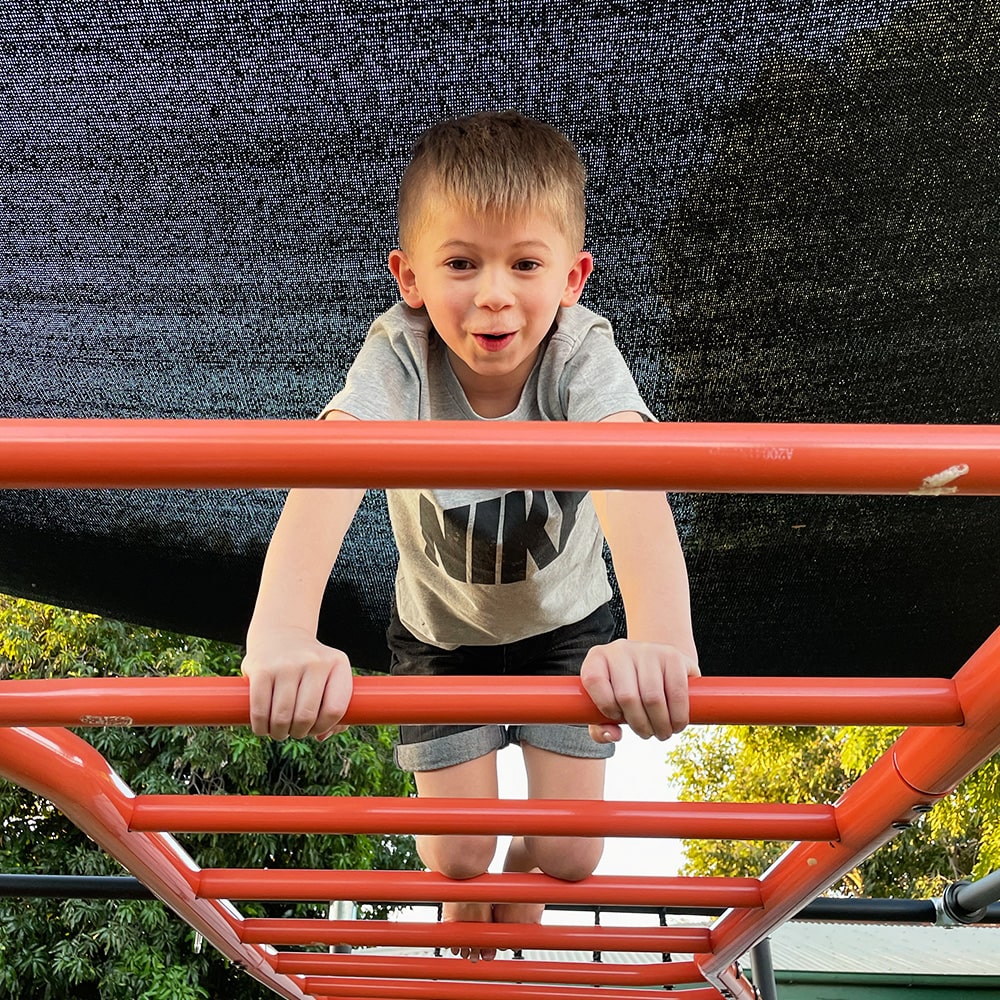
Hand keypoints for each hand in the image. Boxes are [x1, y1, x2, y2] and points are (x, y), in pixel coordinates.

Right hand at [241, 627, 352, 740]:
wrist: (281, 635)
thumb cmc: (310, 668)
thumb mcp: (330, 679)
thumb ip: (336, 710)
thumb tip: (322, 737)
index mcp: (337, 664)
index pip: (335, 709)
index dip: (323, 727)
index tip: (315, 729)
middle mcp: (314, 661)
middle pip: (306, 716)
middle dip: (299, 733)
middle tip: (294, 731)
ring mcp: (287, 664)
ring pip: (282, 717)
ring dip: (279, 733)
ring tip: (279, 730)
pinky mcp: (261, 669)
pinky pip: (260, 710)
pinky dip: (260, 727)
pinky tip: (262, 727)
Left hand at [580, 639, 699, 742]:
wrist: (658, 666)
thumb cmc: (627, 690)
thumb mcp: (607, 706)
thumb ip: (601, 727)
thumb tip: (614, 735)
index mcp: (598, 658)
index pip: (593, 680)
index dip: (605, 706)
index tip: (618, 718)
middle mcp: (620, 649)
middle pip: (626, 696)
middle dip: (639, 725)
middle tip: (647, 734)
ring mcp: (648, 650)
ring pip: (652, 696)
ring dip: (660, 724)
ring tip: (662, 732)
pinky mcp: (673, 655)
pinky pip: (676, 691)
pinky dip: (677, 715)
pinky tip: (676, 724)